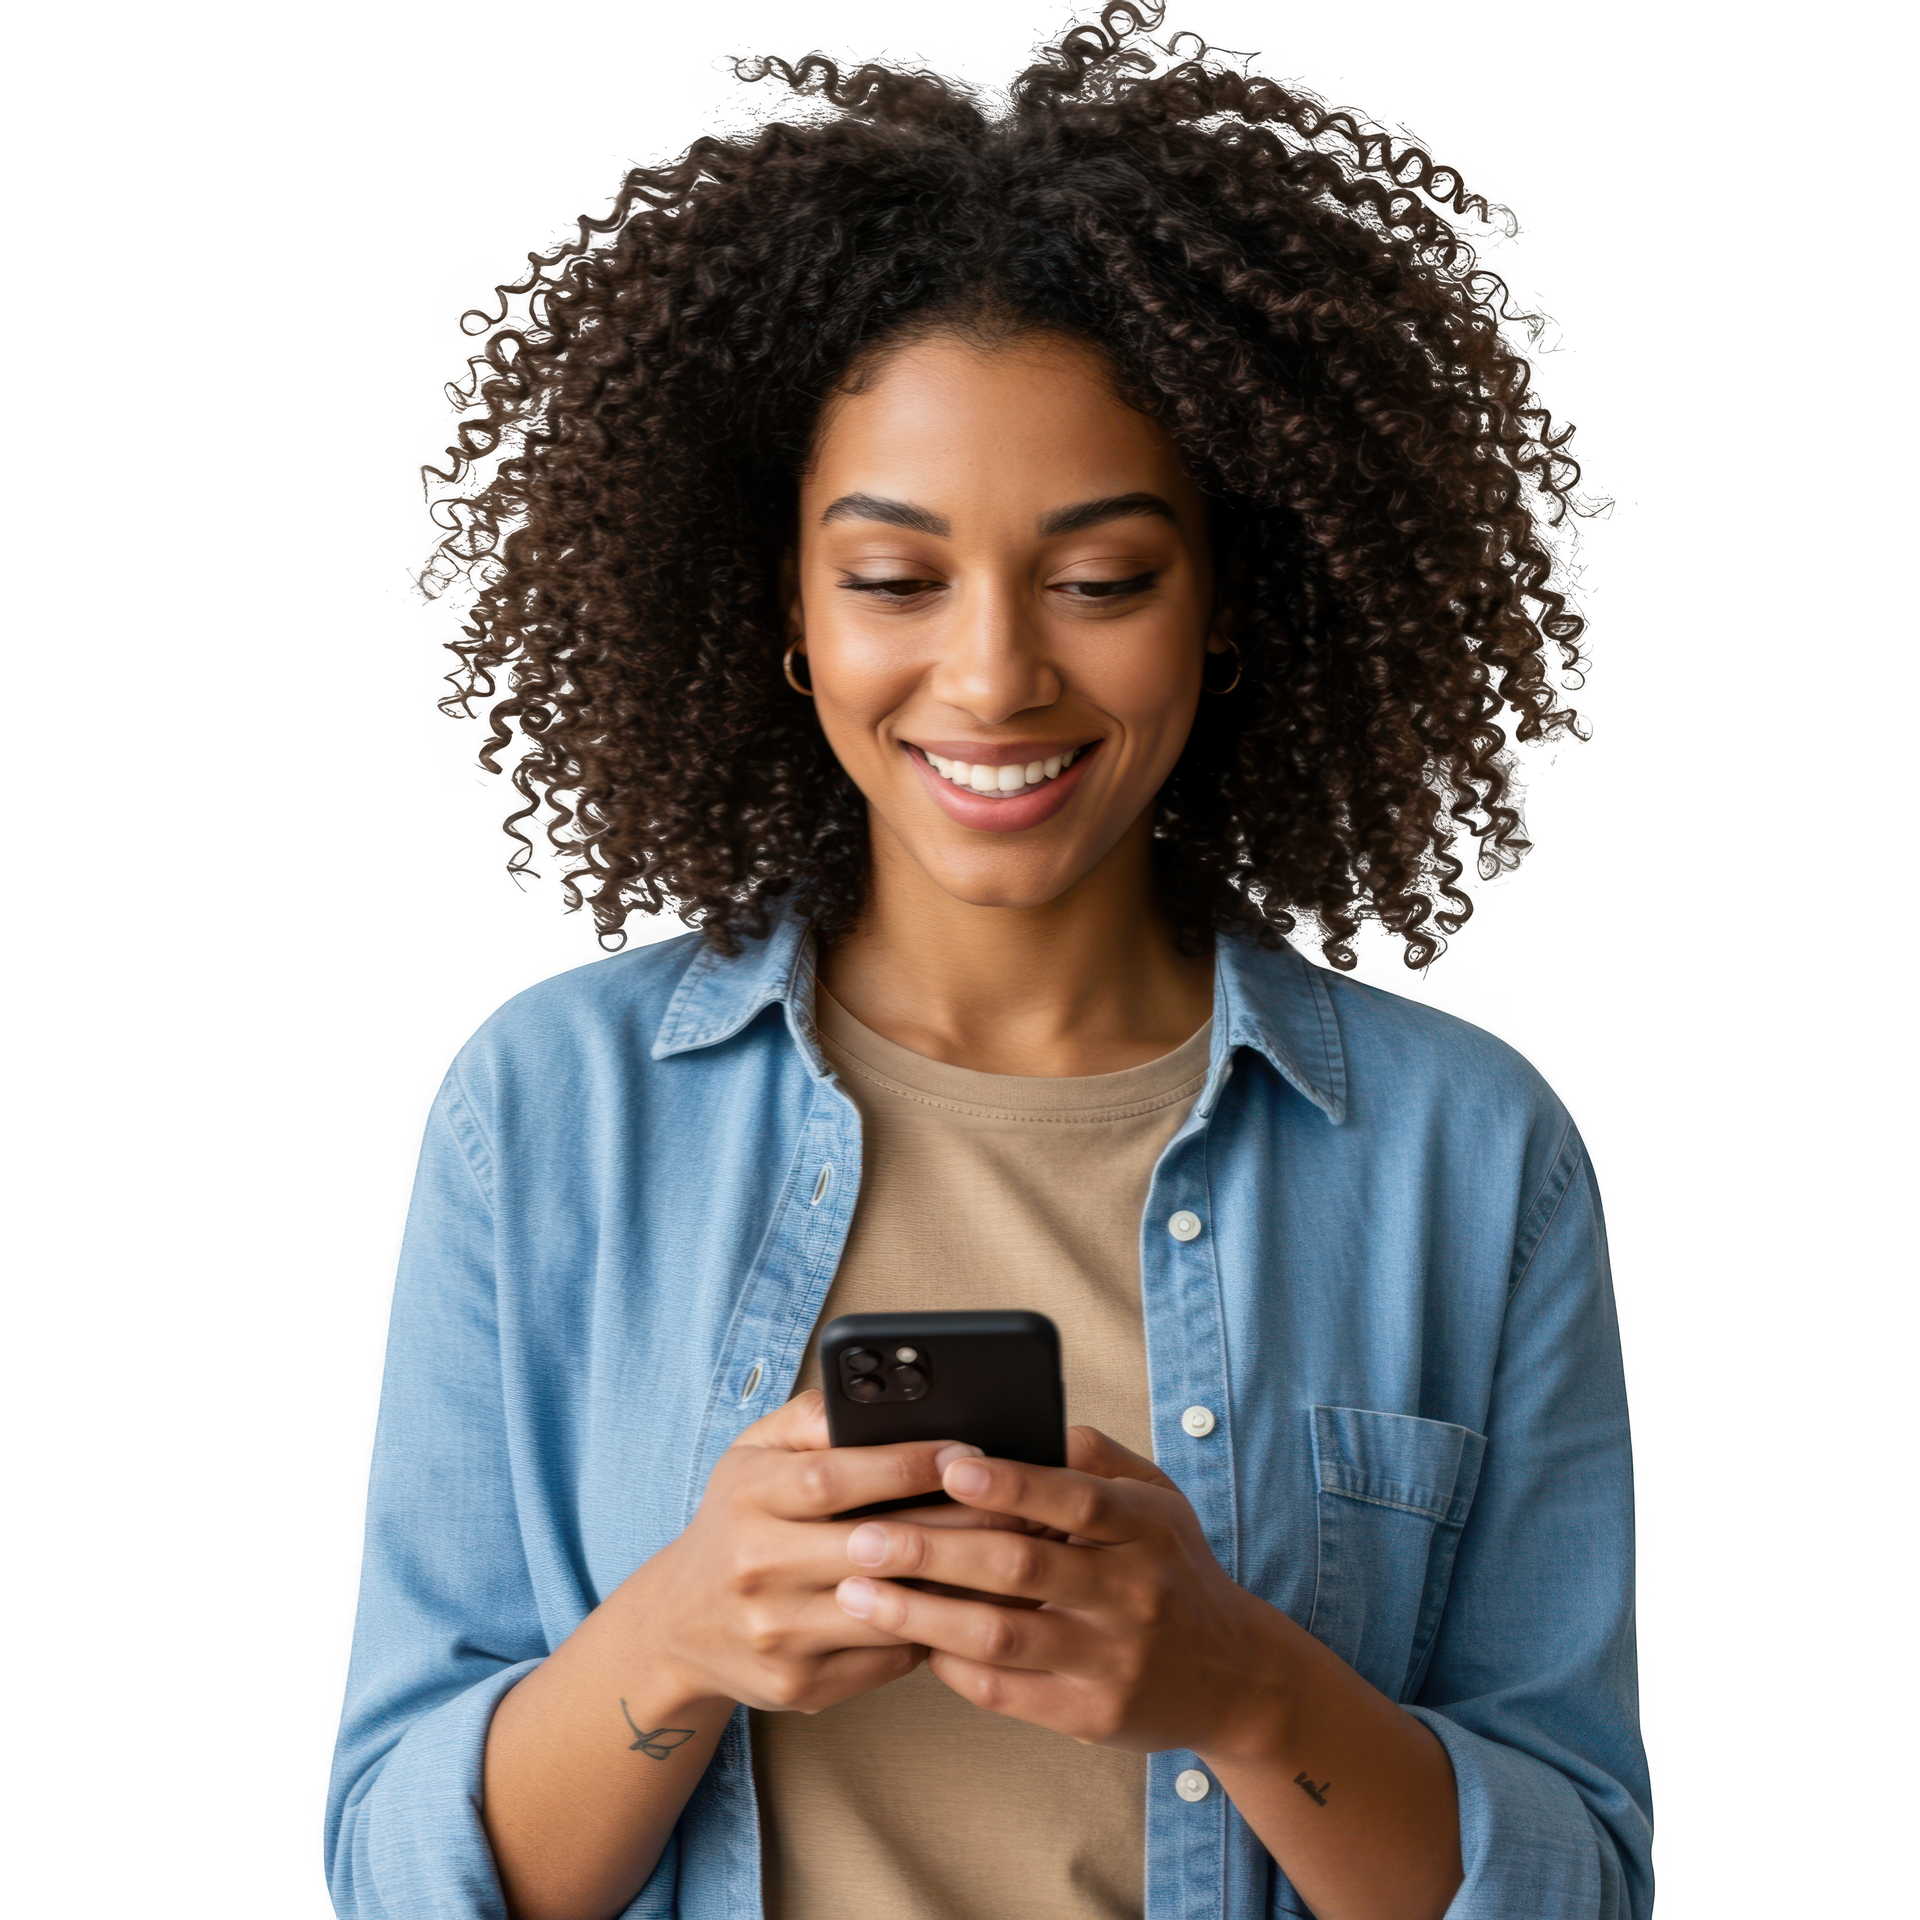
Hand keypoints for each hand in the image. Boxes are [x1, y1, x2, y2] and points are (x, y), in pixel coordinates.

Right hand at [629, 1389, 1033, 1715]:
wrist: (680, 1626)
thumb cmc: (737, 1519)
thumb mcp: (753, 1454)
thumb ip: (808, 1418)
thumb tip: (866, 1396)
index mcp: (749, 1498)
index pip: (835, 1479)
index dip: (905, 1465)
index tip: (967, 1452)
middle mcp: (758, 1568)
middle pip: (874, 1546)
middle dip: (956, 1522)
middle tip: (1021, 1503)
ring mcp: (779, 1635)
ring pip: (891, 1609)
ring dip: (962, 1584)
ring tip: (1019, 1556)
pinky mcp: (801, 1686)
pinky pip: (889, 1657)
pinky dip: (939, 1631)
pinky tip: (982, 1607)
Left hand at [831, 1425, 1285, 1757]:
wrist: (1235, 1677)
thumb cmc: (1174, 1569)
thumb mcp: (1158, 1499)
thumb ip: (1097, 1457)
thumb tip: (1029, 1420)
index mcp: (1146, 1528)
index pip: (1075, 1497)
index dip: (1011, 1482)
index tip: (948, 1464)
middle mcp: (1132, 1593)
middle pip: (1022, 1566)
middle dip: (933, 1549)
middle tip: (863, 1536)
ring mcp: (1111, 1659)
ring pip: (1001, 1633)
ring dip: (921, 1612)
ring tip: (858, 1593)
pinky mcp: (1090, 1714)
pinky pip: (1005, 1689)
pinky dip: (950, 1663)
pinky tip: (909, 1639)